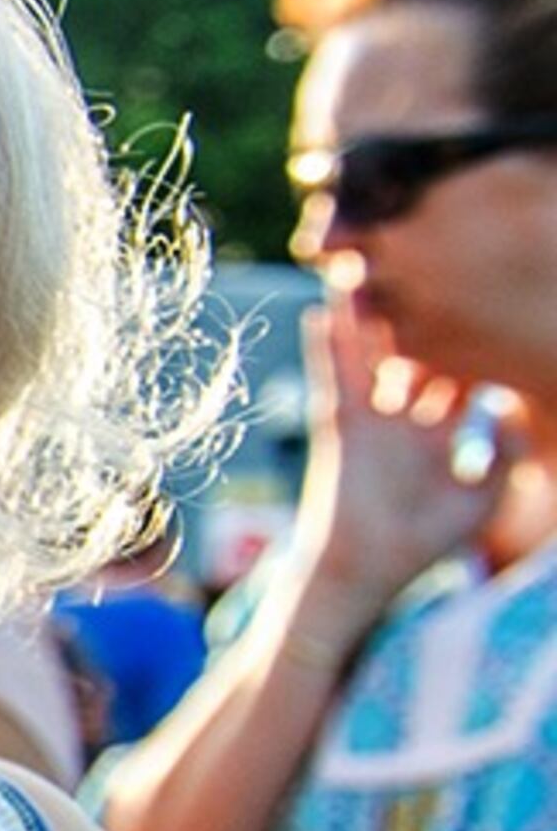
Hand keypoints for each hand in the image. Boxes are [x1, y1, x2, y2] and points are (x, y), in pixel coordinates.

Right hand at [283, 296, 520, 627]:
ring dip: (368, 314)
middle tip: (432, 263)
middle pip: (415, 351)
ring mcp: (370, 417)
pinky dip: (328, 346)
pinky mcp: (340, 425)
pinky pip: (334, 377)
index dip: (478, 341)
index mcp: (438, 431)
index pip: (462, 374)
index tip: (494, 301)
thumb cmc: (422, 541)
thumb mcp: (481, 499)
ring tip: (366, 267)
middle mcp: (403, 416)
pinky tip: (323, 311)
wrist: (365, 568)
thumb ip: (504, 452)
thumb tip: (507, 406)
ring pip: (371, 353)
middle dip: (423, 312)